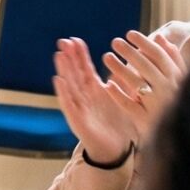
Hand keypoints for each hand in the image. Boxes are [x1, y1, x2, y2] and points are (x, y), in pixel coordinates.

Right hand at [51, 37, 134, 163]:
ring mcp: (79, 106)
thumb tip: (131, 63)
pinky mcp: (77, 119)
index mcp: (94, 89)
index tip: (75, 40)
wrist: (116, 149)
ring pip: (70, 84)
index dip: (80, 54)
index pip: (85, 68)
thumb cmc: (118, 124)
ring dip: (64, 70)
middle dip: (69, 57)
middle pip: (75, 73)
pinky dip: (63, 92)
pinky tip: (58, 80)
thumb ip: (123, 82)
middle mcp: (84, 95)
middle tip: (63, 41)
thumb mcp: (123, 98)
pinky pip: (68, 104)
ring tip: (59, 55)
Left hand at [100, 30, 186, 142]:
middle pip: (147, 67)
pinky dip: (119, 95)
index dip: (145, 43)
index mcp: (178, 80)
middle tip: (115, 41)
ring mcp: (158, 106)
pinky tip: (107, 84)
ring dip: (120, 69)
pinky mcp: (147, 121)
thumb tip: (160, 37)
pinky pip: (130, 106)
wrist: (183, 137)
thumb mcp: (181, 81)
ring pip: (137, 84)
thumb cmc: (178, 103)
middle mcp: (169, 91)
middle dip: (130, 52)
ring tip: (106, 57)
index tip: (130, 33)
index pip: (160, 56)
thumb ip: (172, 59)